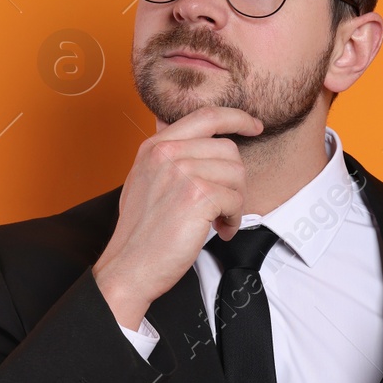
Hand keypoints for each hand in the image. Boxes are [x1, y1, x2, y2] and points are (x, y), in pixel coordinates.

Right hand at [92, 105, 262, 327]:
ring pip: (236, 173)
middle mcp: (167, 153)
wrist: (129, 267)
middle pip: (228, 149)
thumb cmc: (140, 232)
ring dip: (235, 201)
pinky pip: (236, 199)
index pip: (206, 116)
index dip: (236, 117)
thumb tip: (182, 128)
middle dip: (234, 179)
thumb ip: (166, 155)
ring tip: (219, 220)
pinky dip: (234, 219)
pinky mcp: (197, 196)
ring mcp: (182, 172)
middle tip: (223, 204)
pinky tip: (220, 230)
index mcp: (155, 146)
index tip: (253, 125)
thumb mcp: (144, 180)